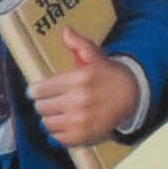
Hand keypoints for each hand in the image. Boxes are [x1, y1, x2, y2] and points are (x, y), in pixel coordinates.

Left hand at [30, 31, 135, 148]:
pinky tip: (64, 123)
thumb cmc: (109, 75)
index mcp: (79, 80)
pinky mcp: (82, 137)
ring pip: (47, 122)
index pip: (41, 89)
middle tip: (48, 101)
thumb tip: (65, 31)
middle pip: (41, 106)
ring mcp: (80, 121)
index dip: (35, 90)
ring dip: (49, 117)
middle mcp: (78, 101)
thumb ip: (79, 44)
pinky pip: (57, 137)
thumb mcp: (96, 56)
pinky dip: (58, 132)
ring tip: (56, 112)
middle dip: (43, 103)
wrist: (132, 97)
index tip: (35, 91)